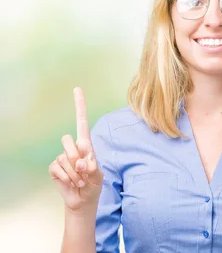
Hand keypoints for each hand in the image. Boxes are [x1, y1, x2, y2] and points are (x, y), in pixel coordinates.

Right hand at [49, 87, 103, 212]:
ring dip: (74, 173)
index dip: (79, 106)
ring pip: (65, 157)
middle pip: (69, 141)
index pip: (81, 122)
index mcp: (87, 146)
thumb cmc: (93, 185)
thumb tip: (82, 160)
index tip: (77, 89)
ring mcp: (63, 157)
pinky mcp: (54, 167)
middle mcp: (74, 148)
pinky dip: (67, 178)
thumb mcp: (98, 177)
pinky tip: (71, 183)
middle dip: (77, 158)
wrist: (82, 200)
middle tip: (84, 172)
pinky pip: (57, 168)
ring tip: (80, 180)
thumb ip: (92, 168)